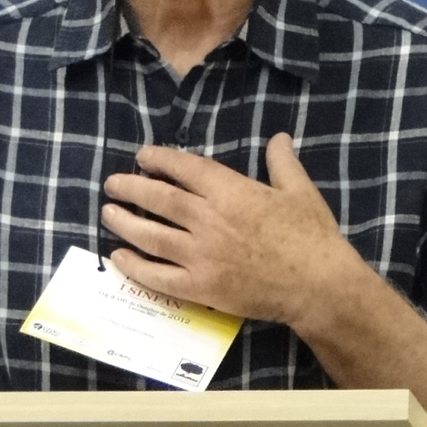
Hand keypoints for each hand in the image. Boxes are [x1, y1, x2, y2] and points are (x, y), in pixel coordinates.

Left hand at [100, 134, 366, 326]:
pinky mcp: (201, 288)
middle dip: (131, 188)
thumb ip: (282, 162)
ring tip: (108, 213)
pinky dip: (135, 267)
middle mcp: (210, 221)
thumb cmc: (312, 237)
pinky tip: (120, 258)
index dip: (158, 159)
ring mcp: (202, 256)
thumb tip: (278, 138)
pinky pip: (158, 277)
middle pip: (158, 200)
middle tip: (112, 184)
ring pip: (151, 236)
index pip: (184, 168)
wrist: (318, 286)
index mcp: (232, 192)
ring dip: (124, 223)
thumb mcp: (300, 191)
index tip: (142, 156)